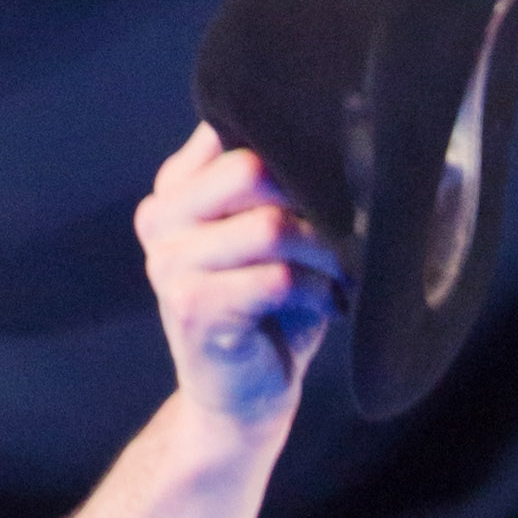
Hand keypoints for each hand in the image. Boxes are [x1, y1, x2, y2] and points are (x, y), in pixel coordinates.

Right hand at [139, 123, 341, 431]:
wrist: (243, 399)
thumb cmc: (273, 311)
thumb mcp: (275, 234)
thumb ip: (283, 181)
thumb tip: (356, 118)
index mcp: (176, 188)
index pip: (233, 130)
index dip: (296, 146)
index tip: (344, 172)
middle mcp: (161, 218)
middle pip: (251, 169)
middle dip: (316, 200)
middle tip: (354, 232)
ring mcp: (169, 263)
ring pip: (271, 227)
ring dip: (326, 252)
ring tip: (345, 275)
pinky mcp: (192, 308)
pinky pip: (276, 279)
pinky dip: (318, 291)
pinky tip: (332, 305)